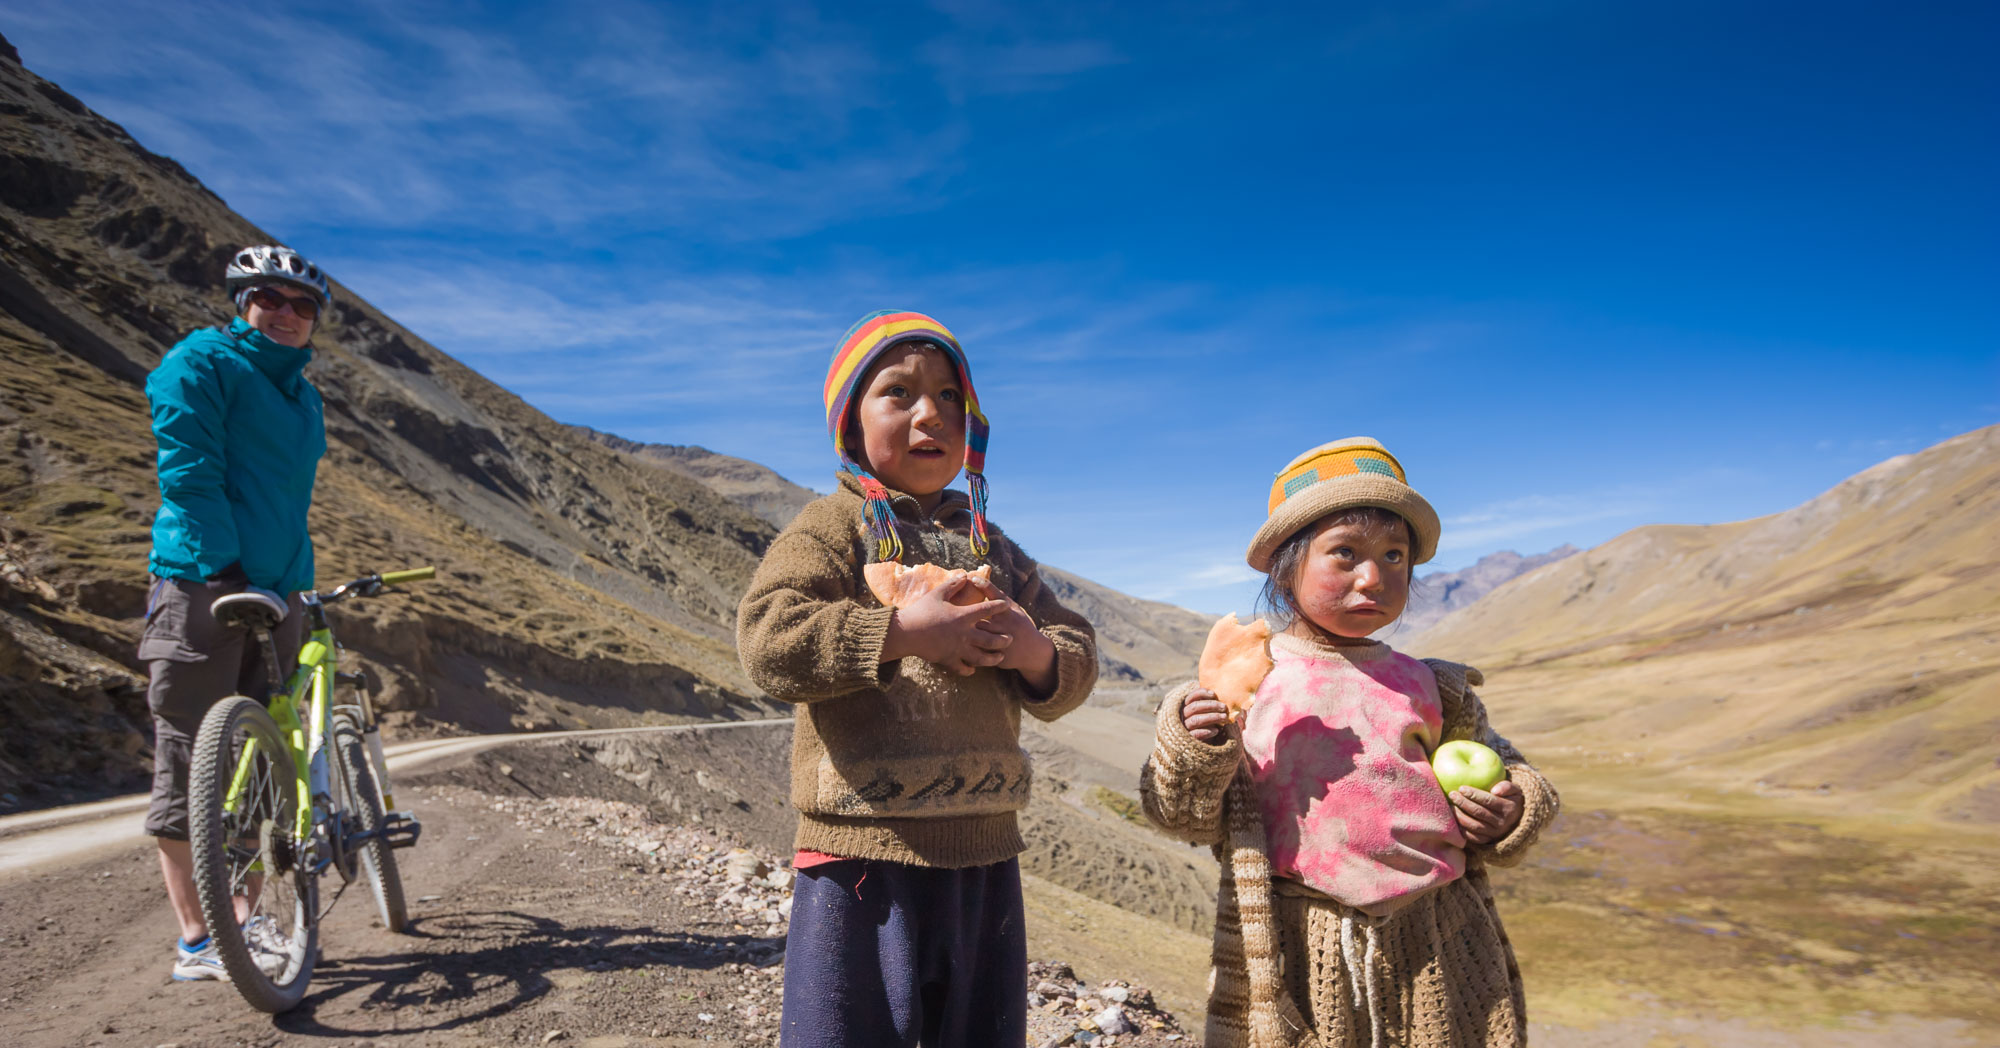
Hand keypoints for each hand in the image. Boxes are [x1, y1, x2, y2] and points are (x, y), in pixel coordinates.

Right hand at [880, 575, 1010, 675]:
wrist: (906, 632)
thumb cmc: (921, 611)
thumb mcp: (937, 594)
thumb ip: (952, 585)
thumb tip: (964, 576)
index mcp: (963, 616)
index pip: (986, 610)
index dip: (998, 606)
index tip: (1006, 605)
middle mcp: (965, 634)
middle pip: (991, 639)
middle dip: (1003, 640)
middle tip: (1010, 639)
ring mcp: (958, 649)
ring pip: (982, 657)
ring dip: (993, 658)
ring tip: (1000, 657)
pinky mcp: (948, 660)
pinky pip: (962, 668)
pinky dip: (969, 669)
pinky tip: (973, 669)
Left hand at [958, 577, 1054, 673]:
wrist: (1034, 652)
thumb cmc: (1020, 625)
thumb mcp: (1015, 610)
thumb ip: (1000, 598)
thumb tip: (983, 583)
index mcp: (1010, 613)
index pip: (996, 596)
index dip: (984, 585)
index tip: (971, 578)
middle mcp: (1006, 626)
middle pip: (981, 617)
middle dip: (966, 613)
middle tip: (951, 608)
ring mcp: (1002, 642)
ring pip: (978, 636)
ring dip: (963, 633)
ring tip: (950, 628)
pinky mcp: (999, 656)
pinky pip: (979, 653)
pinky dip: (967, 650)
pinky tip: (955, 647)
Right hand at [1180, 687, 1229, 743]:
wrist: (1207, 741)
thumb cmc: (1210, 722)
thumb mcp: (1210, 712)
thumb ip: (1212, 705)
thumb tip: (1225, 696)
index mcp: (1188, 706)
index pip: (1192, 696)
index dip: (1202, 693)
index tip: (1214, 694)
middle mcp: (1184, 715)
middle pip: (1194, 707)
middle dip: (1210, 705)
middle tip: (1224, 707)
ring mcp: (1186, 726)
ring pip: (1195, 719)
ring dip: (1211, 717)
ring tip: (1224, 717)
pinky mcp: (1189, 737)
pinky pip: (1195, 734)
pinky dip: (1206, 731)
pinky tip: (1216, 730)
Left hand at [1449, 779, 1522, 844]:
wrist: (1516, 819)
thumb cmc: (1510, 799)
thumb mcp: (1515, 790)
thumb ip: (1507, 786)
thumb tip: (1495, 791)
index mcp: (1508, 809)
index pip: (1488, 801)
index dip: (1474, 794)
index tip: (1461, 788)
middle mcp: (1502, 823)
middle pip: (1479, 812)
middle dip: (1463, 803)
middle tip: (1452, 795)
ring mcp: (1494, 833)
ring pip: (1474, 825)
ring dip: (1460, 816)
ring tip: (1450, 806)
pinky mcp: (1487, 840)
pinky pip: (1472, 837)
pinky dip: (1461, 829)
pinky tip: (1453, 820)